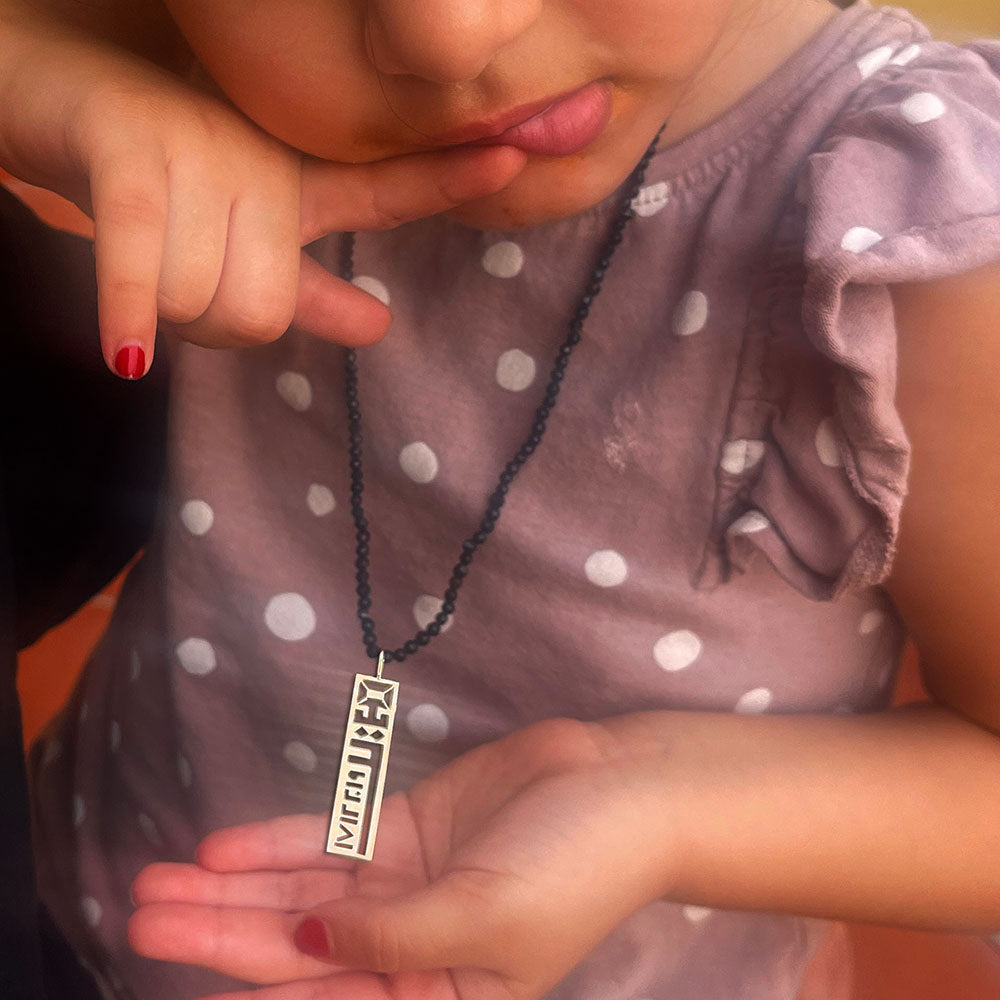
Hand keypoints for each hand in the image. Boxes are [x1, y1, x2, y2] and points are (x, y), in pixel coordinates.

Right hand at [0, 4, 524, 375]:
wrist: (50, 106)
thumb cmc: (156, 184)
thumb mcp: (244, 242)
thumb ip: (308, 289)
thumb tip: (378, 328)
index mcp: (291, 186)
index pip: (380, 195)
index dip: (444, 183)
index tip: (513, 159)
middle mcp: (256, 166)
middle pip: (267, 307)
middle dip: (222, 326)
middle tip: (182, 290)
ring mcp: (194, 154)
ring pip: (205, 296)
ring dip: (163, 313)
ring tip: (133, 270)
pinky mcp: (125, 155)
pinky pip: (142, 254)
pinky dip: (131, 310)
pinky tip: (127, 357)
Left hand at [129, 718, 677, 999]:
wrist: (624, 786)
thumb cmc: (574, 869)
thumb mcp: (486, 924)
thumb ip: (390, 940)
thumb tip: (303, 947)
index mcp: (439, 992)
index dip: (254, 996)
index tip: (178, 982)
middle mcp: (411, 944)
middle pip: (296, 945)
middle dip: (219, 931)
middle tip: (140, 916)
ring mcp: (406, 882)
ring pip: (302, 891)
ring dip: (233, 887)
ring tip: (158, 881)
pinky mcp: (409, 826)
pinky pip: (332, 838)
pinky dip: (277, 842)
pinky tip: (221, 846)